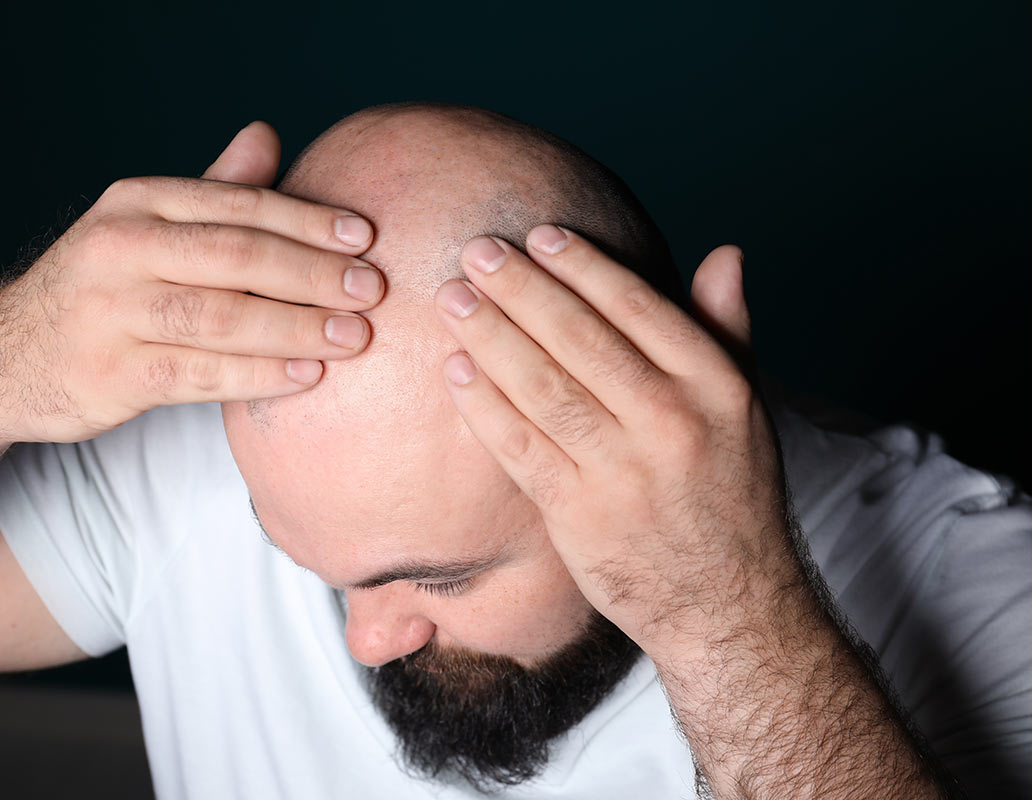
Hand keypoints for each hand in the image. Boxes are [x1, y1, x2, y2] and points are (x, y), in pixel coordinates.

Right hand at [0, 122, 383, 443]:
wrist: (8, 355)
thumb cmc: (103, 285)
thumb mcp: (145, 225)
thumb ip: (211, 190)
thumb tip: (267, 134)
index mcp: (137, 202)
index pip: (237, 204)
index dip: (307, 219)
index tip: (366, 237)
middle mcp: (119, 248)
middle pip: (236, 257)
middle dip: (314, 274)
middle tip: (373, 290)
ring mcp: (110, 312)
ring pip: (221, 317)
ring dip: (297, 327)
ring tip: (355, 338)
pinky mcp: (110, 375)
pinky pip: (200, 374)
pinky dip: (259, 375)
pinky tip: (307, 375)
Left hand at [434, 227, 797, 656]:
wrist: (725, 602)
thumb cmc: (730, 492)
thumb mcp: (745, 409)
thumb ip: (727, 330)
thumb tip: (724, 255)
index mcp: (716, 386)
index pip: (638, 307)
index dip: (582, 266)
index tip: (540, 235)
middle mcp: (672, 423)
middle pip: (580, 339)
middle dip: (520, 289)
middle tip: (476, 250)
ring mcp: (622, 472)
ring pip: (542, 387)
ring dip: (490, 336)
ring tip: (453, 298)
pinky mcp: (577, 514)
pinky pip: (518, 447)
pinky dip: (483, 405)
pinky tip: (455, 369)